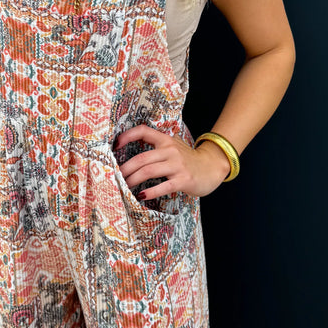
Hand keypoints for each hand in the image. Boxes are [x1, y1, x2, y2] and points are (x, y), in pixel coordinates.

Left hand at [114, 124, 230, 201]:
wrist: (212, 167)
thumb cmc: (188, 159)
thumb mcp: (173, 147)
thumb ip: (157, 147)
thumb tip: (131, 156)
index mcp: (165, 140)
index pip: (143, 131)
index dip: (127, 136)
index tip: (115, 146)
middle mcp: (170, 150)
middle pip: (141, 158)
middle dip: (125, 169)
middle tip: (115, 176)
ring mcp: (177, 165)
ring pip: (148, 171)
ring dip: (133, 180)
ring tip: (124, 186)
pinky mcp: (183, 179)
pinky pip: (163, 186)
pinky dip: (151, 192)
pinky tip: (141, 196)